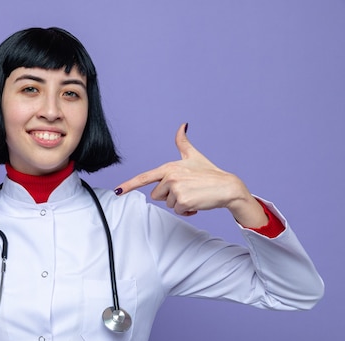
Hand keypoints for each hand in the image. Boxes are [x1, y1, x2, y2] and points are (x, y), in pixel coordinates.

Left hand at [114, 123, 267, 226]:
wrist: (227, 186)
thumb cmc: (209, 172)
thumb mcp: (194, 155)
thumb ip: (183, 142)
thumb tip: (182, 125)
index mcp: (169, 167)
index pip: (144, 177)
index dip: (129, 185)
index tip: (117, 191)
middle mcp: (170, 177)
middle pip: (157, 195)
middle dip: (169, 196)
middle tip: (186, 189)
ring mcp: (176, 189)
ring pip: (167, 204)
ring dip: (179, 203)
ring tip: (193, 195)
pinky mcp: (183, 201)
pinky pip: (178, 211)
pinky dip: (187, 210)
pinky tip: (196, 202)